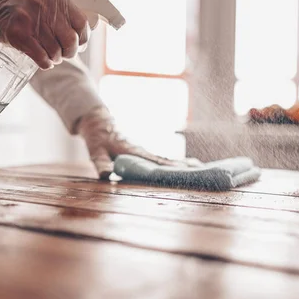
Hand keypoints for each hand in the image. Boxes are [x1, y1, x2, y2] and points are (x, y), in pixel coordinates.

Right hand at [0, 0, 89, 69]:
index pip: (81, 22)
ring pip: (55, 51)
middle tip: (62, 55)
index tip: (78, 45)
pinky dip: (44, 63)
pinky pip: (41, 57)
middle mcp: (45, 6)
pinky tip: (42, 62)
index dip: (82, 38)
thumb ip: (57, 11)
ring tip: (49, 57)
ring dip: (54, 59)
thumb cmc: (12, 2)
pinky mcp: (18, 34)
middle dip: (68, 52)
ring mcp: (31, 19)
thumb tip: (79, 35)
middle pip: (70, 40)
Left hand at [76, 107, 200, 178]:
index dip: (170, 168)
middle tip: (203, 171)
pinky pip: (162, 160)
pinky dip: (175, 164)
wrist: (99, 123)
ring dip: (183, 165)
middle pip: (167, 161)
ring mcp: (145, 152)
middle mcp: (143, 152)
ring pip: (167, 160)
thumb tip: (106, 175)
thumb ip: (101, 163)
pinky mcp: (144, 154)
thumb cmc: (97, 138)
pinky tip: (186, 167)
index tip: (185, 172)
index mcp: (135, 152)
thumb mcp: (95, 151)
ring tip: (201, 169)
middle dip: (184, 166)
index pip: (155, 162)